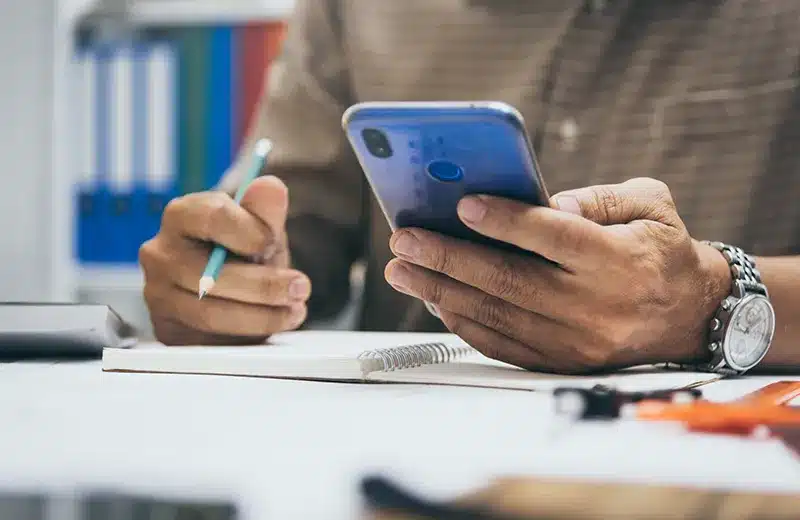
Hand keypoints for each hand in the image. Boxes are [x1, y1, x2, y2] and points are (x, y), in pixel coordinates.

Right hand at [140, 176, 309, 344]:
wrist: (231, 287)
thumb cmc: (243, 250)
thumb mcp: (261, 228)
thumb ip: (266, 210)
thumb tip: (271, 186)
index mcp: (181, 215)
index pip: (212, 216)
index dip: (251, 232)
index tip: (272, 243)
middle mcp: (160, 253)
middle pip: (210, 274)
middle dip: (264, 285)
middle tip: (301, 288)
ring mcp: (158, 294)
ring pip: (210, 313)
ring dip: (261, 316)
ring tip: (294, 310)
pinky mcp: (168, 329)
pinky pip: (207, 339)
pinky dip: (246, 336)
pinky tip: (271, 324)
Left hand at [384, 178, 729, 373]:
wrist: (689, 315)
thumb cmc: (660, 250)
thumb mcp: (650, 205)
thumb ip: (600, 197)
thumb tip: (547, 202)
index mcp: (617, 260)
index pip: (553, 237)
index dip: (506, 220)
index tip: (462, 203)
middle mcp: (594, 305)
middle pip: (510, 280)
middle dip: (449, 258)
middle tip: (405, 240)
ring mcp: (575, 340)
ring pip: (497, 314)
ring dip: (442, 291)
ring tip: (403, 270)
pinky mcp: (562, 361)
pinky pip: (503, 344)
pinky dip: (465, 323)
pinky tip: (436, 300)